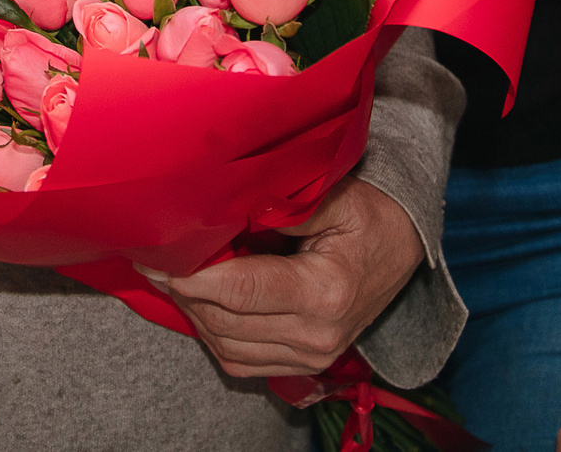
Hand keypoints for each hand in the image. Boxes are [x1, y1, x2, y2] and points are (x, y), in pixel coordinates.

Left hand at [145, 175, 424, 376]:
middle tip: (155, 259)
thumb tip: (223, 209)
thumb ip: (281, 206)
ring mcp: (312, 356)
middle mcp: (318, 334)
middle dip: (183, 291)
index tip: (157, 258)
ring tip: (173, 275)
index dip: (191, 277)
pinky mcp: (303, 364)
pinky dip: (212, 334)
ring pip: (227, 346)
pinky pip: (240, 361)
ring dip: (194, 313)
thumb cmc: (368, 215)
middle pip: (226, 322)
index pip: (241, 291)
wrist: (404, 248)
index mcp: (325, 292)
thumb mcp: (334, 196)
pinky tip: (201, 301)